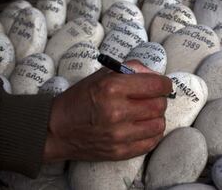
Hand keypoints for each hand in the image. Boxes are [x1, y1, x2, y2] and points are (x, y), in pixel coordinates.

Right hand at [44, 61, 171, 161]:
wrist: (56, 129)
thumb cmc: (81, 98)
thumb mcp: (103, 75)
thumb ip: (132, 70)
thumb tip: (157, 76)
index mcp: (112, 88)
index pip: (156, 85)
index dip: (164, 84)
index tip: (163, 85)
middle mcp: (116, 111)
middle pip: (160, 105)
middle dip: (159, 100)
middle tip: (151, 99)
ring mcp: (118, 135)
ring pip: (159, 124)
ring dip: (156, 118)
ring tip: (145, 114)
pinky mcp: (119, 152)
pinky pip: (151, 142)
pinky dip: (151, 134)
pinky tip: (142, 127)